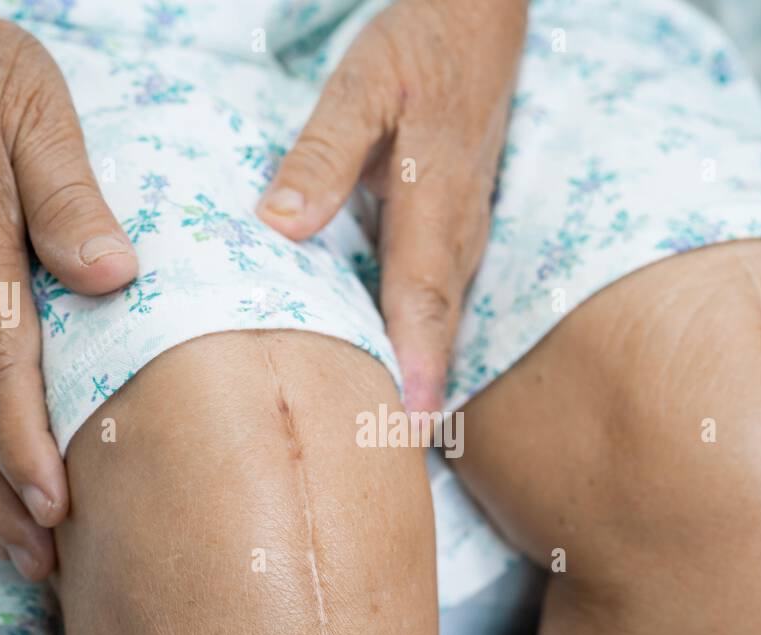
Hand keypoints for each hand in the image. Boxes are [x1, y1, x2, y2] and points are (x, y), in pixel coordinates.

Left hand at [256, 0, 526, 413]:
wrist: (479, 25)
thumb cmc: (419, 48)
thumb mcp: (363, 83)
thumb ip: (323, 152)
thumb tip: (281, 224)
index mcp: (435, 204)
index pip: (422, 302)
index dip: (416, 369)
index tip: (407, 430)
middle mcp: (458, 235)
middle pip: (437, 333)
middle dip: (418, 401)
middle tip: (386, 466)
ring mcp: (463, 239)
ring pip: (440, 324)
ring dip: (420, 382)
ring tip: (389, 446)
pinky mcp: (455, 238)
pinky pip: (437, 305)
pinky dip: (420, 348)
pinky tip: (393, 380)